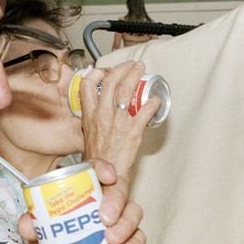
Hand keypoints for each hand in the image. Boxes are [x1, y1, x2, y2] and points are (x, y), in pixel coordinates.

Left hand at [16, 158, 145, 243]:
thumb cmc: (57, 234)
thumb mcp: (43, 227)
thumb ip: (34, 223)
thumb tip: (26, 223)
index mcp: (87, 188)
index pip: (98, 170)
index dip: (104, 169)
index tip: (107, 176)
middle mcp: (106, 199)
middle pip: (120, 191)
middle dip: (116, 202)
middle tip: (104, 219)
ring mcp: (119, 218)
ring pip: (133, 213)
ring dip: (126, 225)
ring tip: (112, 239)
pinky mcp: (127, 238)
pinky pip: (138, 237)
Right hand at [79, 60, 158, 181]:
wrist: (105, 178)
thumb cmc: (98, 160)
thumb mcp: (87, 136)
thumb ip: (92, 122)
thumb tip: (97, 113)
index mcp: (89, 115)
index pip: (87, 85)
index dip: (96, 73)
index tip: (105, 70)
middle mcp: (102, 115)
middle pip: (111, 81)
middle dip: (122, 68)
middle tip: (131, 65)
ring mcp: (118, 122)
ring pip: (127, 89)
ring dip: (136, 75)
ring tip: (141, 69)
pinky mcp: (133, 132)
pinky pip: (145, 111)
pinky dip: (153, 103)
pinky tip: (156, 99)